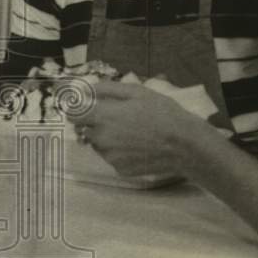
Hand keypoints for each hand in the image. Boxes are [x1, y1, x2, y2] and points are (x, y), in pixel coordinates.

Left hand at [78, 79, 207, 178]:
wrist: (184, 145)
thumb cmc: (162, 113)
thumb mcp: (137, 92)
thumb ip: (107, 89)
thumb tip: (87, 88)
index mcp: (103, 116)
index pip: (73, 115)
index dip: (76, 110)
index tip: (83, 108)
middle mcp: (101, 138)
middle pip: (85, 130)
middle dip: (94, 124)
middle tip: (116, 119)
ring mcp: (110, 156)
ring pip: (98, 145)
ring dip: (105, 138)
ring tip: (130, 133)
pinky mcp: (119, 169)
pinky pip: (111, 158)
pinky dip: (118, 152)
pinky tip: (136, 146)